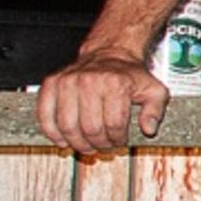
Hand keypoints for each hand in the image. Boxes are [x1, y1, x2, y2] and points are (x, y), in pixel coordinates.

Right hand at [35, 49, 166, 154]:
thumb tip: (148, 129)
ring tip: (86, 146)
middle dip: (99, 143)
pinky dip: (52, 132)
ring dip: (77, 142)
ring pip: (68, 125)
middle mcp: (89, 81)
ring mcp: (67, 82)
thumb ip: (156, 111)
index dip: (117, 140)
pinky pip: (45, 114)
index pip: (114, 125)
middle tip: (103, 146)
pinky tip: (62, 140)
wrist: (110, 54)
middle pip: (90, 128)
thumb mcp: (154, 90)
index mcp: (115, 84)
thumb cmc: (130, 75)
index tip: (119, 141)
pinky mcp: (51, 83)